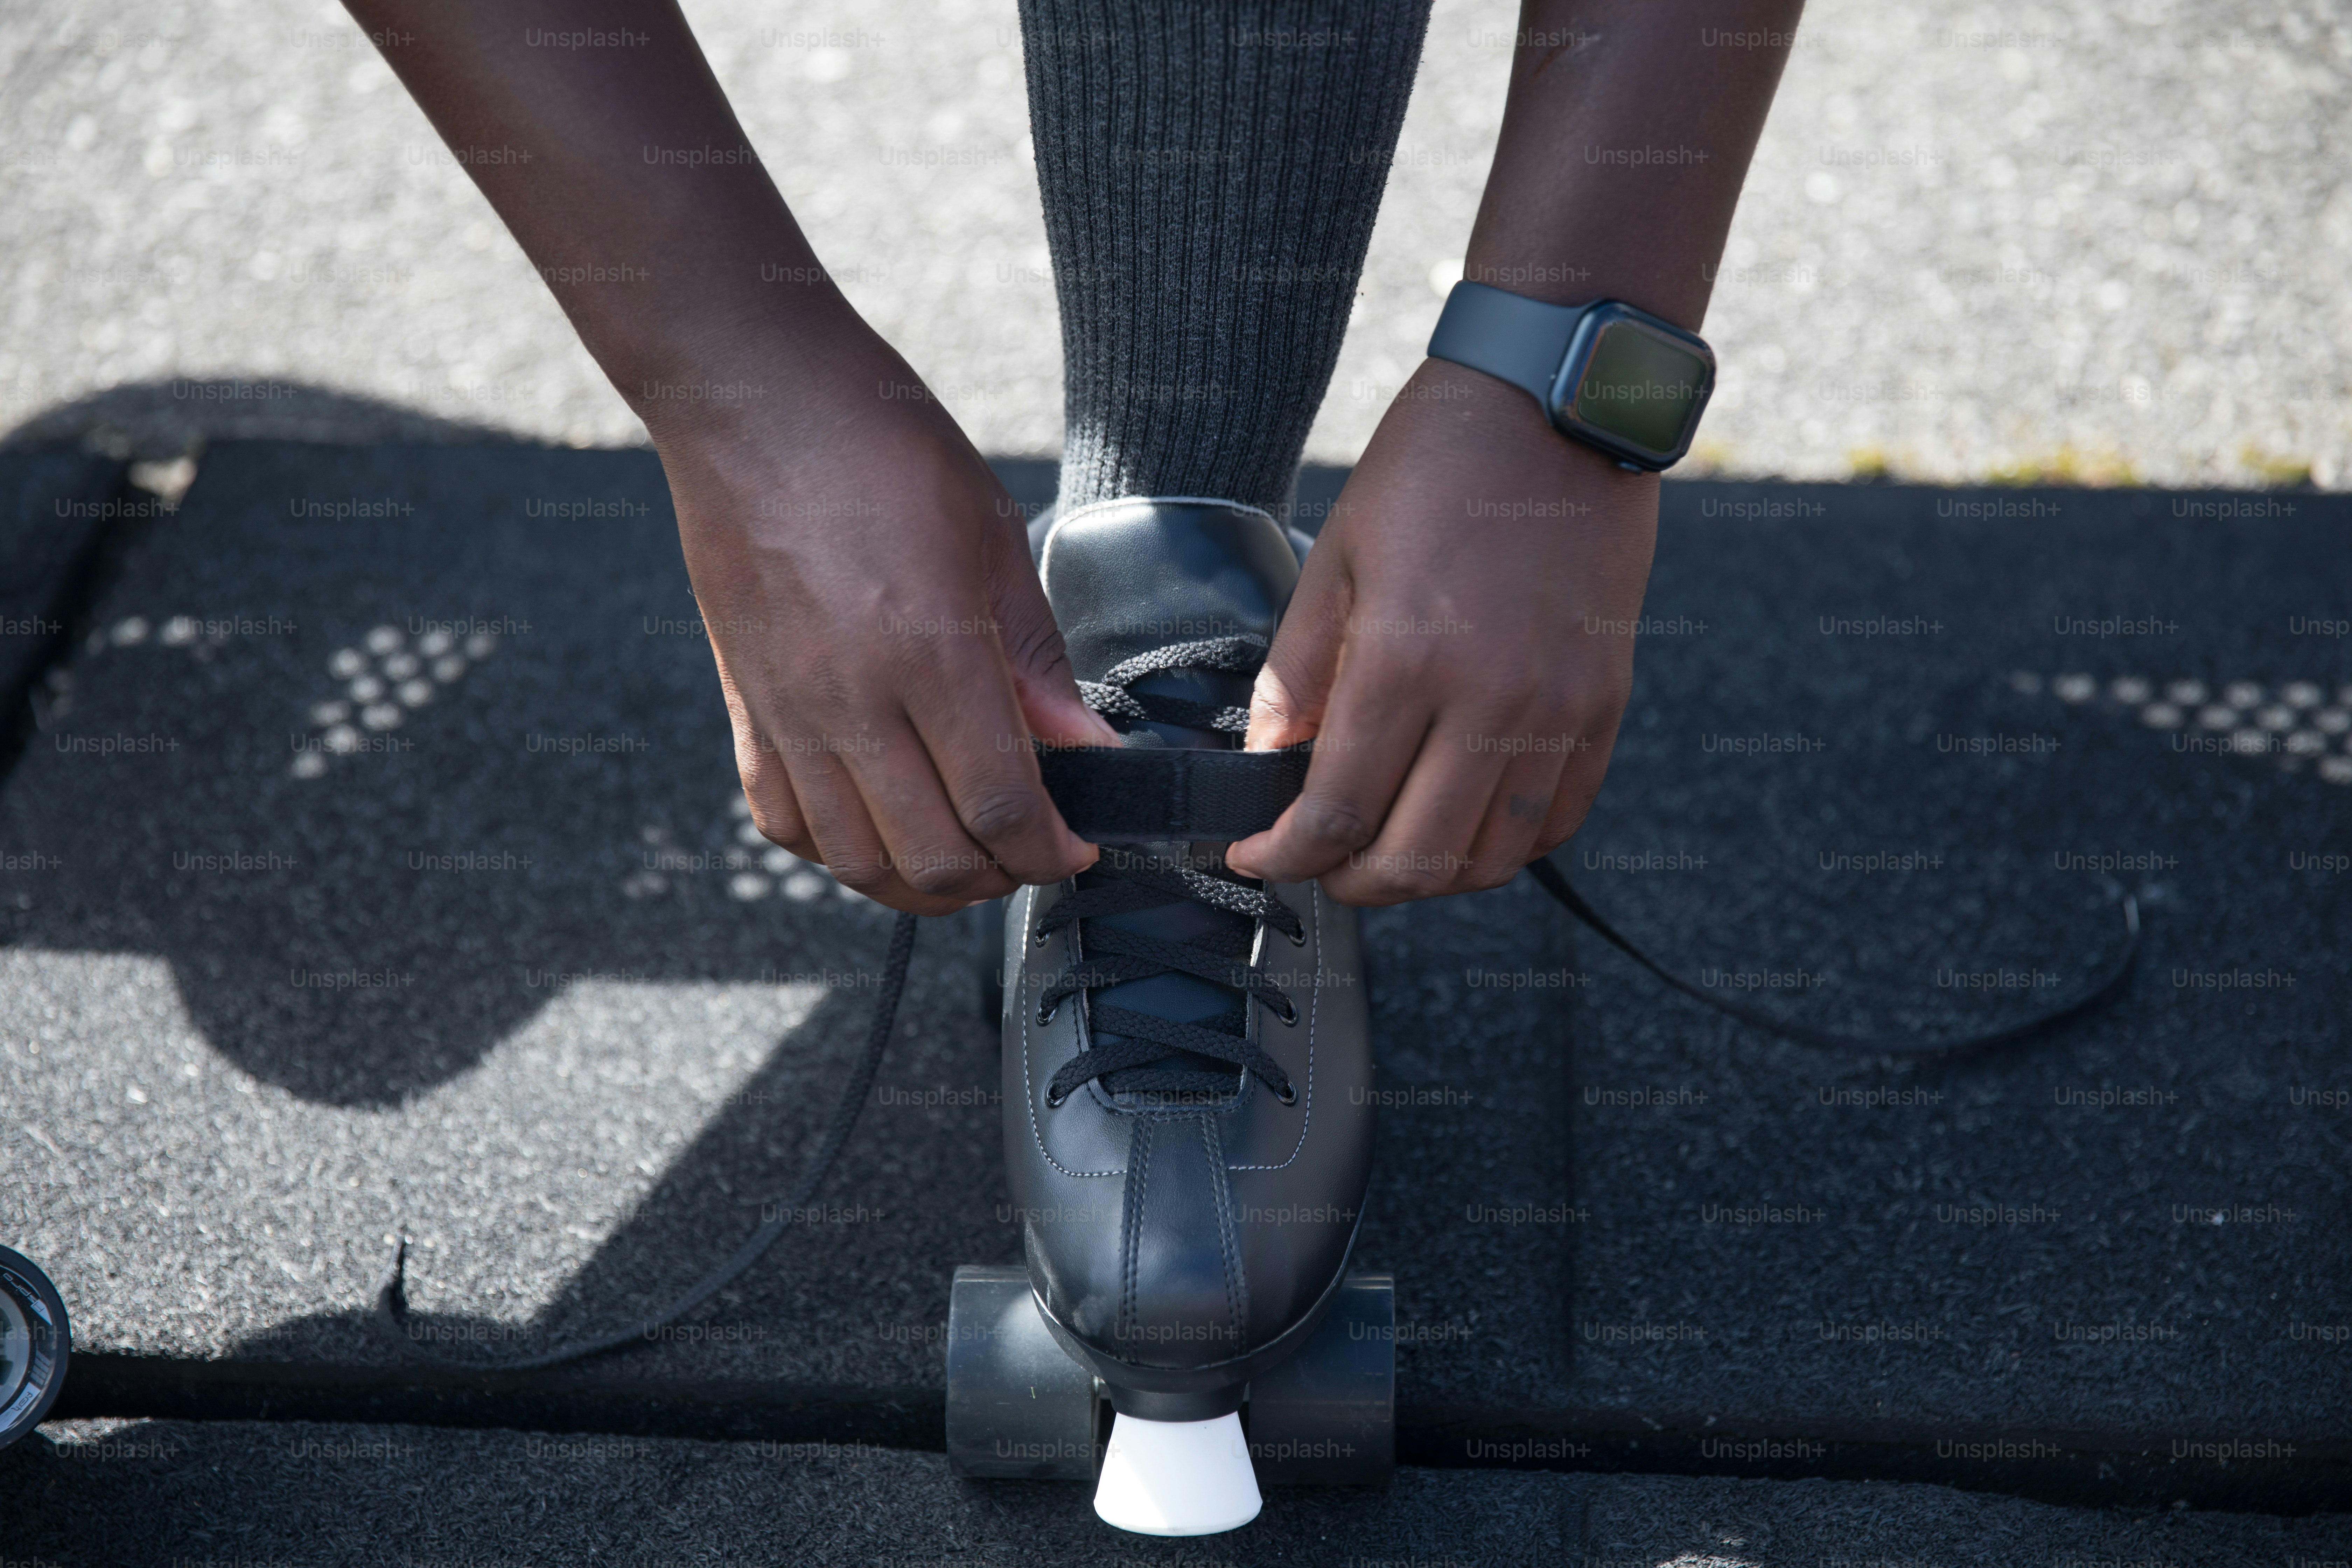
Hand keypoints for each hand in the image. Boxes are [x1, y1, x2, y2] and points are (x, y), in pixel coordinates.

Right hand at [653, 325, 1116, 915]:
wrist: (753, 399)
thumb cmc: (880, 446)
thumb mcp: (992, 537)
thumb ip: (1036, 662)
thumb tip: (1088, 750)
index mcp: (928, 651)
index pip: (1000, 806)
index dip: (1051, 850)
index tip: (1081, 844)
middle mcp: (850, 700)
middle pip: (931, 856)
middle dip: (999, 875)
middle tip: (1031, 849)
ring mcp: (787, 711)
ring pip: (856, 860)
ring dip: (924, 879)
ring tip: (966, 850)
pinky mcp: (743, 707)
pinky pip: (787, 822)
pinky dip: (842, 850)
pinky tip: (883, 824)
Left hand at [1226, 358, 1656, 903]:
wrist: (1555, 407)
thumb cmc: (1432, 470)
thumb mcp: (1335, 560)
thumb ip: (1298, 676)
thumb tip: (1267, 762)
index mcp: (1408, 660)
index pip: (1337, 813)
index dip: (1284, 856)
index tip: (1255, 854)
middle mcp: (1492, 701)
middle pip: (1415, 859)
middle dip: (1350, 881)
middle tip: (1316, 861)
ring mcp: (1560, 710)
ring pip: (1490, 860)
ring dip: (1427, 876)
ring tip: (1386, 847)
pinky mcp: (1604, 704)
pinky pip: (1555, 820)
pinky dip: (1501, 846)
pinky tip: (1460, 819)